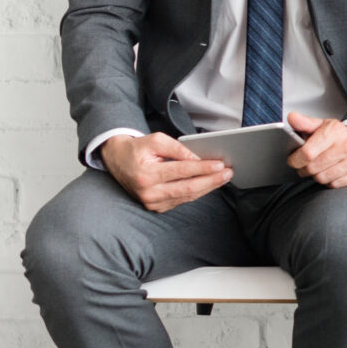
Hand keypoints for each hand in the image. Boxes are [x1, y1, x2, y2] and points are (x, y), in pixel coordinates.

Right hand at [101, 131, 230, 212]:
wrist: (118, 161)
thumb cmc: (138, 149)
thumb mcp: (156, 141)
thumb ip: (178, 149)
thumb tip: (198, 159)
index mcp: (146, 175)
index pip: (181, 172)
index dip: (203, 168)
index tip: (220, 164)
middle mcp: (148, 192)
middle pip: (187, 188)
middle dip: (211, 180)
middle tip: (228, 173)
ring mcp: (152, 203)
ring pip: (187, 196)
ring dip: (208, 187)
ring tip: (223, 178)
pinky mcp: (156, 207)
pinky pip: (181, 200)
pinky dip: (197, 192)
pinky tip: (209, 184)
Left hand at [285, 113, 346, 188]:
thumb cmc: (338, 136)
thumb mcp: (321, 126)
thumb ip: (304, 123)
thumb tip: (292, 117)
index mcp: (336, 131)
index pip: (307, 153)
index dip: (295, 160)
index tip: (293, 161)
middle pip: (313, 168)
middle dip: (305, 169)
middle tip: (306, 166)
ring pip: (323, 178)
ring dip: (318, 176)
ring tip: (320, 168)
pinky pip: (335, 185)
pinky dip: (331, 181)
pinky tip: (333, 172)